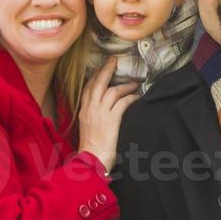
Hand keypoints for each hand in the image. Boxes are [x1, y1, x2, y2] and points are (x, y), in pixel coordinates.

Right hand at [77, 57, 139, 172]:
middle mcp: (90, 109)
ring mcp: (100, 114)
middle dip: (106, 70)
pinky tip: (137, 97)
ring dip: (125, 85)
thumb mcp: (87, 129)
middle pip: (98, 83)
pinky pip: (123, 103)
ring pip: (112, 91)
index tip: (100, 69)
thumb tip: (100, 113)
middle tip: (113, 60)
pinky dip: (131, 97)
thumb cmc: (91, 149)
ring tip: (134, 84)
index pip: (87, 89)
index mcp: (83, 111)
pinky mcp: (111, 120)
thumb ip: (92, 118)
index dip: (94, 77)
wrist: (90, 160)